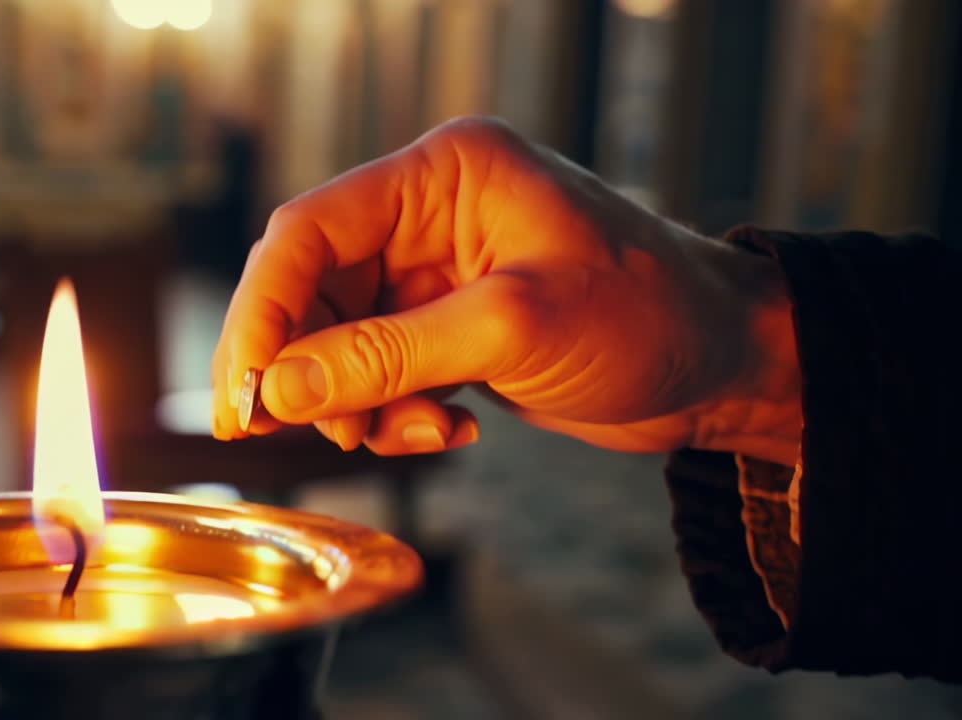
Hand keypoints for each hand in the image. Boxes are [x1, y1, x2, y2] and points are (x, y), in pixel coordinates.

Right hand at [211, 117, 800, 463]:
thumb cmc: (648, 315)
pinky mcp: (450, 326)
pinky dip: (397, 414)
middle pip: (312, 289)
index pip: (309, 232)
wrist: (725, 365)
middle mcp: (430, 214)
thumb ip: (389, 355)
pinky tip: (452, 431)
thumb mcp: (514, 329)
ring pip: (341, 342)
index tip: (244, 396)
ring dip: (359, 403)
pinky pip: (383, 373)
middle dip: (308, 369)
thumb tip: (280, 387)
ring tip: (422, 432)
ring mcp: (437, 274)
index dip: (262, 315)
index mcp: (444, 174)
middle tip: (308, 431)